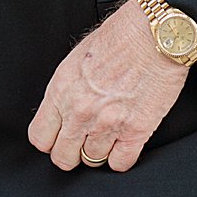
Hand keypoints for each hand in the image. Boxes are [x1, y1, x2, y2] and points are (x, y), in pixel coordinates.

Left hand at [28, 0, 188, 172]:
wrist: (155, 33)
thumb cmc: (120, 37)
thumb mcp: (77, 59)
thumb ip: (67, 90)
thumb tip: (63, 111)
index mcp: (61, 90)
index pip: (40, 137)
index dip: (50, 141)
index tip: (58, 138)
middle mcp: (80, 110)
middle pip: (63, 157)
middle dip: (70, 153)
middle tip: (81, 143)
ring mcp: (107, 123)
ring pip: (92, 161)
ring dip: (98, 151)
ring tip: (107, 135)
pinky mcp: (136, 130)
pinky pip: (120, 163)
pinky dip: (121, 157)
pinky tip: (123, 143)